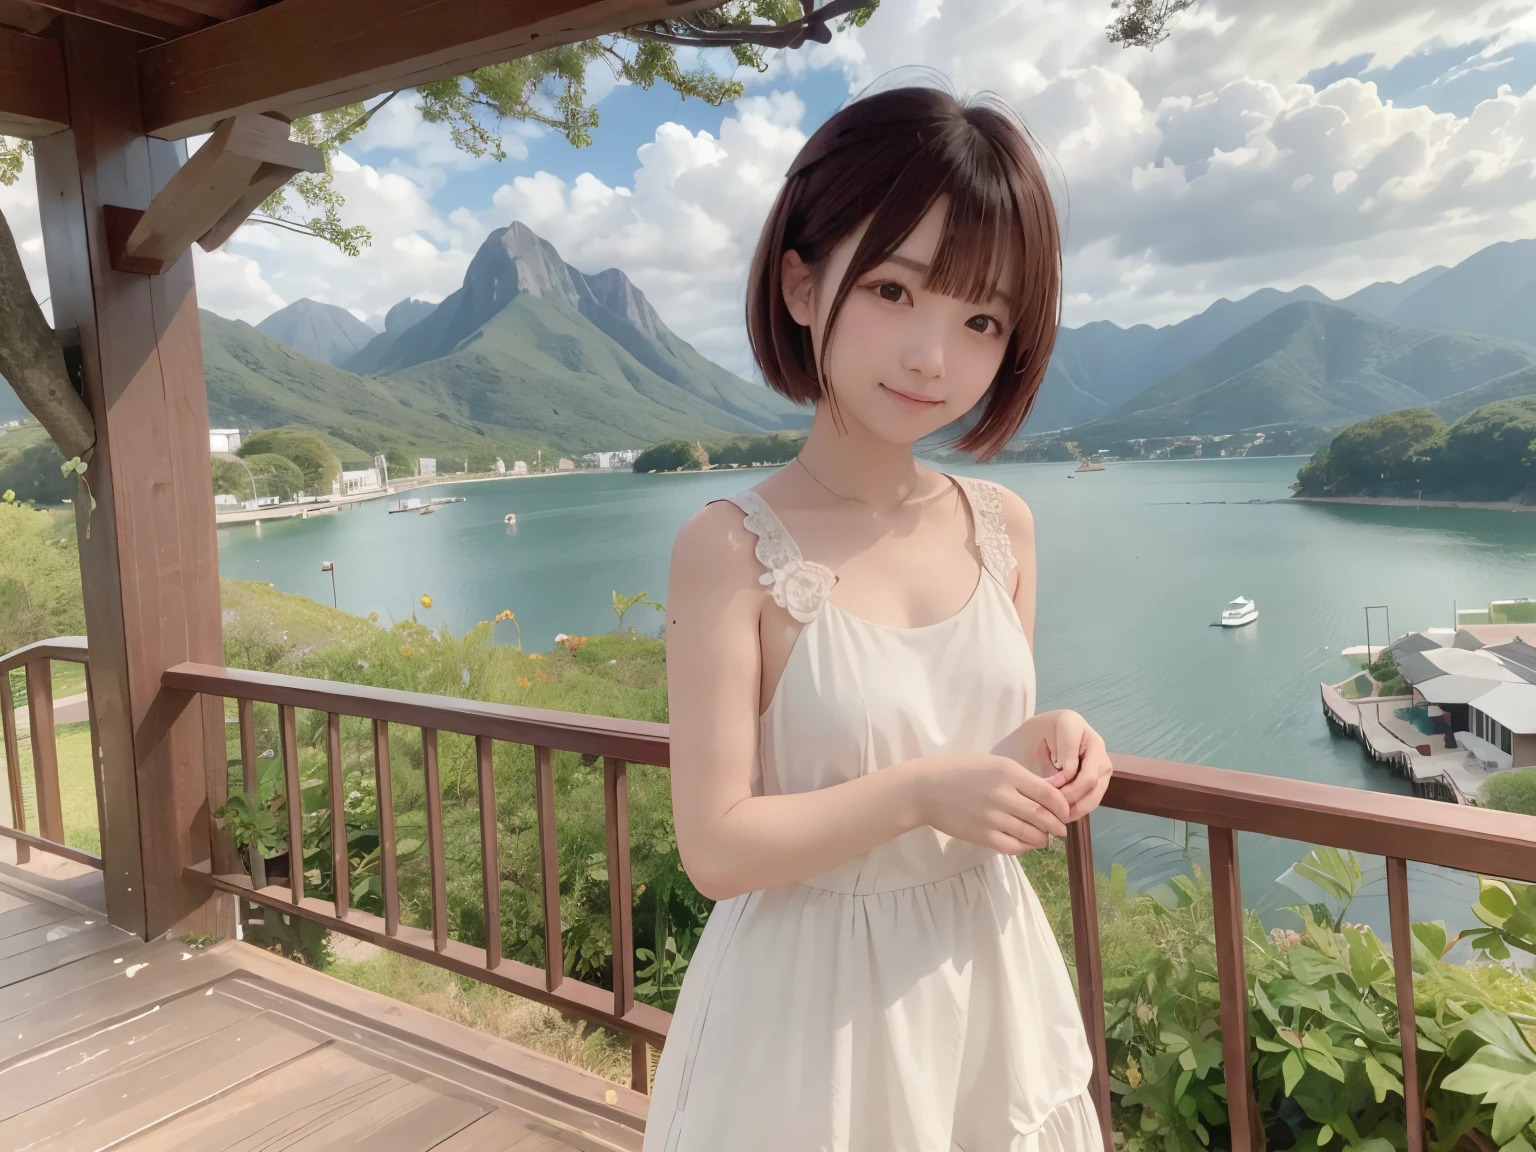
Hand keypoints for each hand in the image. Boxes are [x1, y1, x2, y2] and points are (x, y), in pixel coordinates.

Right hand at [908, 753, 1071, 854]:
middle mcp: (1003, 794)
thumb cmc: (961, 772)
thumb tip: (1054, 790)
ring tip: (1043, 837)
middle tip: (1060, 829)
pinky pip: (1014, 846)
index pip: (1049, 793)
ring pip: (1032, 834)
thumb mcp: (994, 764)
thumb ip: (1022, 777)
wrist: (926, 789)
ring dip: (1043, 838)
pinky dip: (1025, 847)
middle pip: (1044, 816)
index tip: (1064, 811)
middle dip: (1057, 826)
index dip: (1062, 806)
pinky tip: (1025, 842)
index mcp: (1008, 772)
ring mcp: (993, 817)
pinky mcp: (983, 836)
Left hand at [994, 710, 1112, 822]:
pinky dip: (1079, 808)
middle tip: (1051, 807)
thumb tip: (1059, 786)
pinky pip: (1094, 797)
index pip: (1072, 750)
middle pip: (1090, 776)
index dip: (1061, 773)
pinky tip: (1062, 814)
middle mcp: (1092, 739)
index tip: (1047, 783)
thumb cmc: (1026, 744)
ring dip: (1076, 806)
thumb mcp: (1026, 747)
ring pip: (1095, 789)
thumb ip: (1043, 764)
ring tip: (1056, 814)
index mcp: (1070, 723)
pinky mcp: (1101, 777)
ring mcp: (1100, 758)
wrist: (1032, 744)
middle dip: (1070, 795)